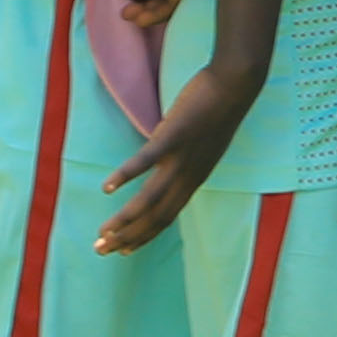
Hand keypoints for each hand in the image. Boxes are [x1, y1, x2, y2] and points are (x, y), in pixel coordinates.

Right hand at [94, 50, 259, 255]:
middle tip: (101, 250)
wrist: (235, 86)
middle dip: (128, 237)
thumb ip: (183, 162)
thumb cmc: (214, 112)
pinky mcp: (173, 136)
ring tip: (102, 233)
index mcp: (195, 179)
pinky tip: (106, 188)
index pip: (167, 217)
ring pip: (150, 199)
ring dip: (124, 219)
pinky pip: (145, 161)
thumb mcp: (201, 147)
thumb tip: (165, 167)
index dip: (145, 235)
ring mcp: (182, 158)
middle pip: (156, 216)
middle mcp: (189, 176)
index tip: (124, 250)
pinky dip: (125, 176)